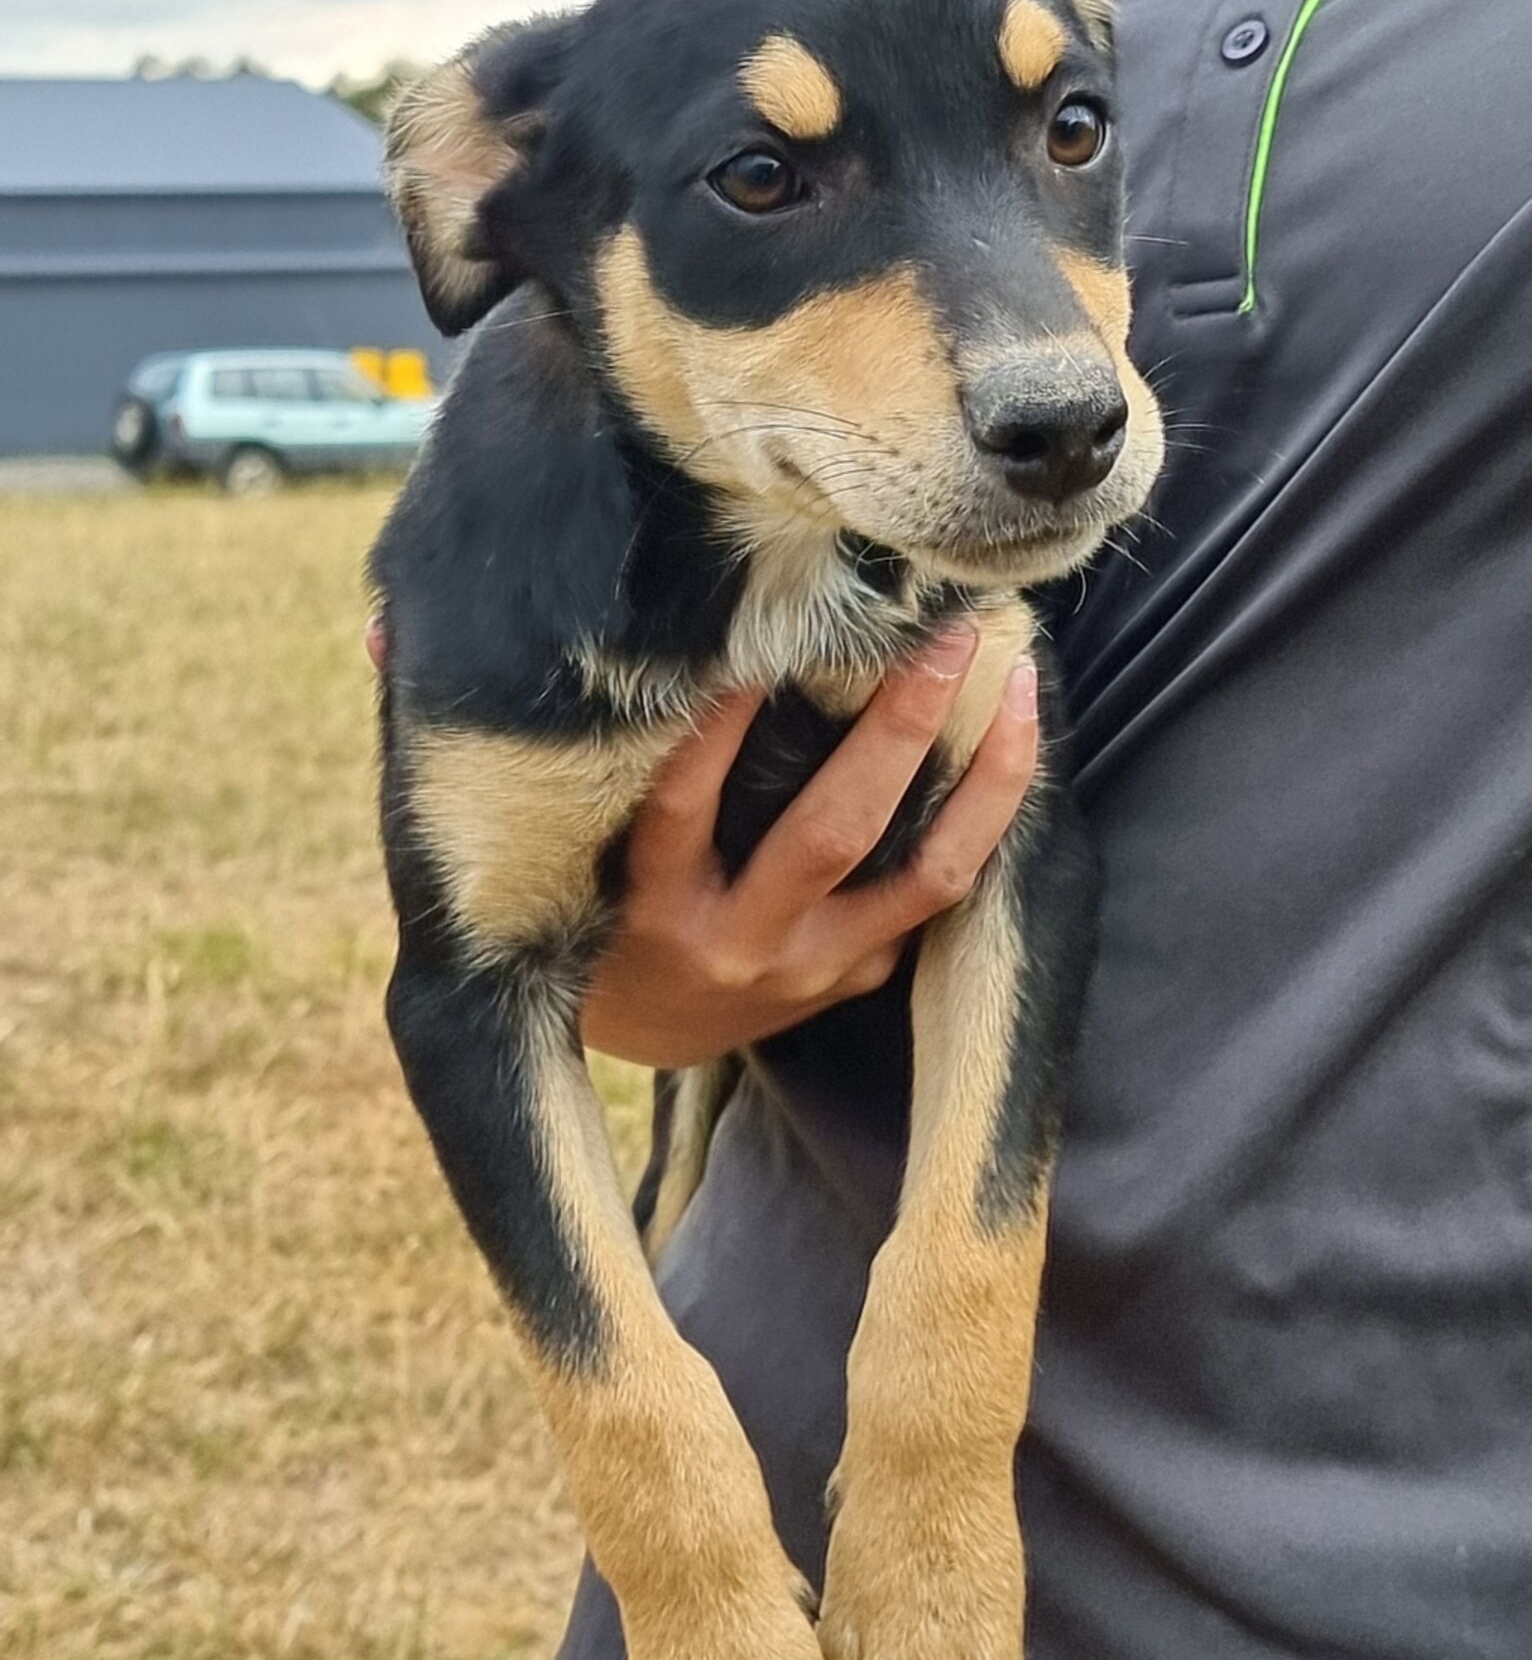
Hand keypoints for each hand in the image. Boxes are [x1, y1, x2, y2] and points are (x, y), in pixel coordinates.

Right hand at [364, 614, 1040, 1070]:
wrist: (637, 1030)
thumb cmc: (582, 894)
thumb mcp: (529, 841)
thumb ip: (482, 737)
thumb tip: (385, 631)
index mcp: (636, 906)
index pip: (676, 809)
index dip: (718, 725)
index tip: (760, 635)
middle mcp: (725, 946)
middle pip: (826, 832)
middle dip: (890, 727)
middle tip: (938, 629)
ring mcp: (803, 969)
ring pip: (907, 866)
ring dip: (965, 768)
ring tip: (1002, 666)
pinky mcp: (854, 975)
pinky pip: (939, 894)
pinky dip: (986, 811)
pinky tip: (1018, 731)